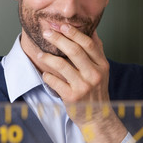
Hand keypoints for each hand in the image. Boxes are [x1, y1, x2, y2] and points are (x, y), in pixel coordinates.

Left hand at [36, 24, 127, 142]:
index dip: (74, 33)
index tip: (61, 26)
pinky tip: (45, 74)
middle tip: (47, 33)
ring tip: (40, 54)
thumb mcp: (102, 70)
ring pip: (62, 65)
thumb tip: (91, 30)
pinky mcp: (72, 97)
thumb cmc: (96, 90)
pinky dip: (47, 76)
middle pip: (74, 51)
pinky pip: (55, 81)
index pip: (88, 44)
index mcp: (102, 65)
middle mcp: (94, 74)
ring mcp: (83, 86)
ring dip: (48, 57)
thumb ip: (96, 51)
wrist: (97, 117)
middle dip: (58, 39)